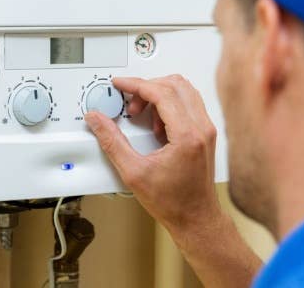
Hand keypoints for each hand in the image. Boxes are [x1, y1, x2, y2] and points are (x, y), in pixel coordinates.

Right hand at [85, 75, 222, 238]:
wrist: (195, 218)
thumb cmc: (173, 202)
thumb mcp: (133, 172)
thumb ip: (112, 142)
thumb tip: (97, 120)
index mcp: (187, 135)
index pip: (162, 92)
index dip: (136, 84)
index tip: (120, 84)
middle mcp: (202, 128)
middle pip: (175, 84)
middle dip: (147, 88)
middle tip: (129, 103)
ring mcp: (206, 130)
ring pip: (184, 91)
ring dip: (159, 95)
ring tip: (142, 116)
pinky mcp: (205, 134)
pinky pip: (188, 104)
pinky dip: (169, 106)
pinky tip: (155, 126)